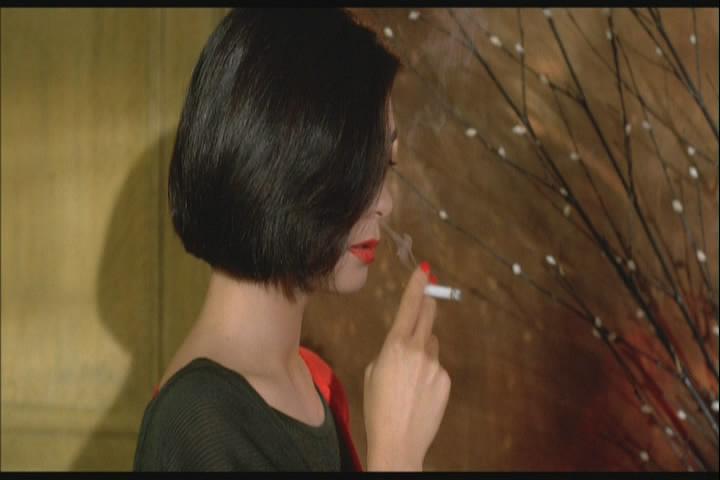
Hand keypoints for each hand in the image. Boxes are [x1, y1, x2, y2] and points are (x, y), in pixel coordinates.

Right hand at [363, 263, 450, 470]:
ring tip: (409, 380)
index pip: (409, 306)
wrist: (398, 441)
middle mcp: (418, 350)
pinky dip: (429, 373)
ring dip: (422, 351)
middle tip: (428, 295)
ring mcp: (435, 365)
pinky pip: (436, 367)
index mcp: (394, 345)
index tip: (425, 269)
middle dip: (426, 305)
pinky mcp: (445, 379)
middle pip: (427, 317)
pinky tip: (418, 393)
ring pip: (431, 346)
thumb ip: (388, 352)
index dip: (417, 285)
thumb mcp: (372, 372)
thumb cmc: (376, 407)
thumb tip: (401, 346)